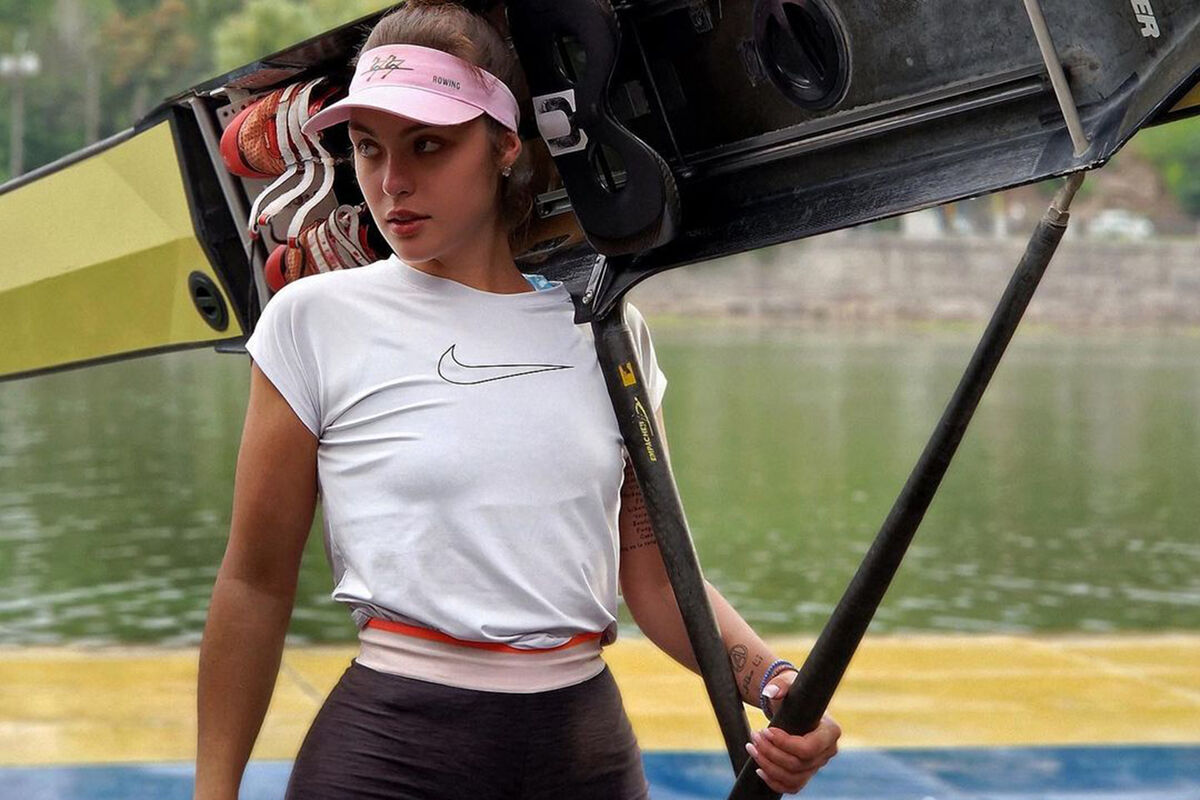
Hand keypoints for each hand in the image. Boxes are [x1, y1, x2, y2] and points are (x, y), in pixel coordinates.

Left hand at [745, 672, 840, 794]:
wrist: (794, 705)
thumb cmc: (793, 693)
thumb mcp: (787, 683)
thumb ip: (780, 684)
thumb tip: (771, 691)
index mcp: (830, 731)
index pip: (809, 748)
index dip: (785, 743)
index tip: (766, 731)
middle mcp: (828, 751)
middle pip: (798, 764)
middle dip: (771, 752)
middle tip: (754, 736)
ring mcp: (817, 765)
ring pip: (794, 778)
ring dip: (768, 766)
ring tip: (752, 748)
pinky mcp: (806, 773)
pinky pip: (792, 786)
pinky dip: (774, 782)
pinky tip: (759, 769)